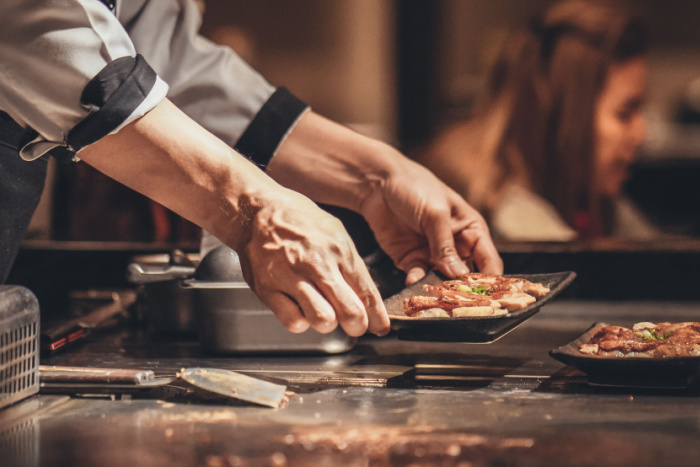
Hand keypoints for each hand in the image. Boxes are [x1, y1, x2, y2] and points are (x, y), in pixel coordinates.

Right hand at [235, 187, 389, 336]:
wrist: (256, 210)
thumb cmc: (296, 219)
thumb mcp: (334, 231)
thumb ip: (350, 264)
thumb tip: (366, 295)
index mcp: (339, 249)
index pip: (367, 292)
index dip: (377, 317)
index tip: (379, 326)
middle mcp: (318, 264)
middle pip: (350, 312)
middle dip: (357, 325)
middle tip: (355, 325)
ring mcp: (292, 277)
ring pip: (323, 320)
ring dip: (327, 323)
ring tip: (324, 312)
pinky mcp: (269, 289)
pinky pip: (293, 321)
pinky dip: (300, 321)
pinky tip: (300, 308)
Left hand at [358, 150, 502, 284]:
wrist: (377, 184)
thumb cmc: (415, 187)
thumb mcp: (435, 214)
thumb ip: (446, 245)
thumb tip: (458, 275)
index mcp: (471, 230)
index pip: (489, 261)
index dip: (490, 280)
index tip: (485, 296)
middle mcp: (455, 246)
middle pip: (466, 277)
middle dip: (462, 290)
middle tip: (457, 302)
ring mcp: (433, 255)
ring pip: (442, 281)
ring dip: (438, 289)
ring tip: (434, 295)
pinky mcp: (411, 260)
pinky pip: (418, 278)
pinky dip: (416, 282)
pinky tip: (412, 282)